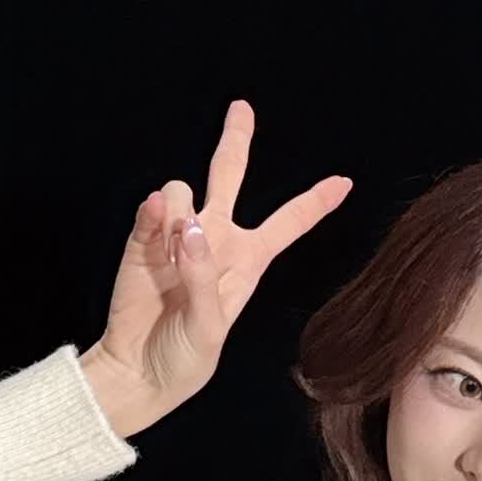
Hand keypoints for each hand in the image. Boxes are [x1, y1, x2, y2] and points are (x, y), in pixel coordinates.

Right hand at [84, 98, 351, 435]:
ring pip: (182, 190)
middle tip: (240, 108)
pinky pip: (151, 207)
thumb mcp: (210, 329)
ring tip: (173, 257)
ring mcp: (177, 236)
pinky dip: (153, 213)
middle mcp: (215, 240)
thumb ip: (204, 277)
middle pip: (227, 176)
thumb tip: (189, 227)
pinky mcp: (143, 239)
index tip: (344, 182)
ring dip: (180, 213)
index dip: (314, 202)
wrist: (137, 372)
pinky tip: (154, 227)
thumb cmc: (184, 359)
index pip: (287, 224)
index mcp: (247, 262)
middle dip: (235, 140)